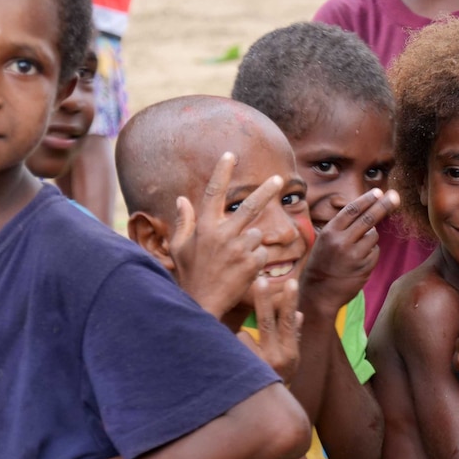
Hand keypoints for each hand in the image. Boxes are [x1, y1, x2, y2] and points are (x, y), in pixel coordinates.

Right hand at [170, 152, 280, 319]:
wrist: (203, 304)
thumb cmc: (190, 275)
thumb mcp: (180, 248)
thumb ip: (184, 222)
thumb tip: (181, 199)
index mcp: (204, 227)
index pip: (214, 192)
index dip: (222, 172)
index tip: (230, 154)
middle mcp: (222, 234)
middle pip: (250, 206)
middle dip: (266, 190)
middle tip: (279, 178)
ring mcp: (239, 249)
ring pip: (257, 234)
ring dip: (251, 244)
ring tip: (236, 261)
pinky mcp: (253, 263)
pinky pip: (262, 253)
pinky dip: (256, 260)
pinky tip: (243, 271)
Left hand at [238, 277, 302, 383]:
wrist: (265, 412)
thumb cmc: (278, 378)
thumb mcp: (291, 359)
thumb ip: (293, 336)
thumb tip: (299, 314)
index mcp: (290, 354)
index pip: (289, 322)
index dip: (290, 301)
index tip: (291, 282)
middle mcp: (275, 360)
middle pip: (266, 323)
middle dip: (264, 299)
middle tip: (260, 279)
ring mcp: (256, 367)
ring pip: (242, 336)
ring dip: (240, 340)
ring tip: (244, 354)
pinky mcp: (239, 372)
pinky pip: (231, 349)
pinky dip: (232, 350)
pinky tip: (232, 362)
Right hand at [300, 188, 399, 317]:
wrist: (318, 294)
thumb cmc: (322, 264)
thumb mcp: (325, 241)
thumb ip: (343, 227)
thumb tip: (369, 211)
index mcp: (329, 233)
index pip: (351, 210)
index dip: (366, 200)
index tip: (378, 191)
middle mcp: (342, 242)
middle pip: (368, 219)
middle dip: (383, 206)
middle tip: (395, 195)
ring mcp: (354, 256)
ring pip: (373, 236)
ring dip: (370, 237)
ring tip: (355, 248)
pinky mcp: (365, 267)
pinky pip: (375, 251)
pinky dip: (370, 252)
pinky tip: (358, 261)